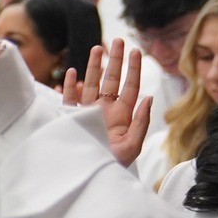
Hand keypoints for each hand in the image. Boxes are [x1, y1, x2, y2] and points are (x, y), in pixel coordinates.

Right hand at [61, 38, 151, 167]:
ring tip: (97, 48)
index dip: (133, 69)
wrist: (86, 177)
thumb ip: (140, 122)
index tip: (136, 51)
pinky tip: (72, 74)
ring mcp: (86, 114)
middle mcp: (104, 112)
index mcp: (122, 116)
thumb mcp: (132, 146)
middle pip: (111, 81)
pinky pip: (69, 100)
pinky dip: (70, 87)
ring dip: (93, 67)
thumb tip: (148, 97)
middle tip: (118, 40)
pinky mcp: (69, 119)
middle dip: (115, 61)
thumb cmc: (111, 165)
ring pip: (91, 85)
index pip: (130, 87)